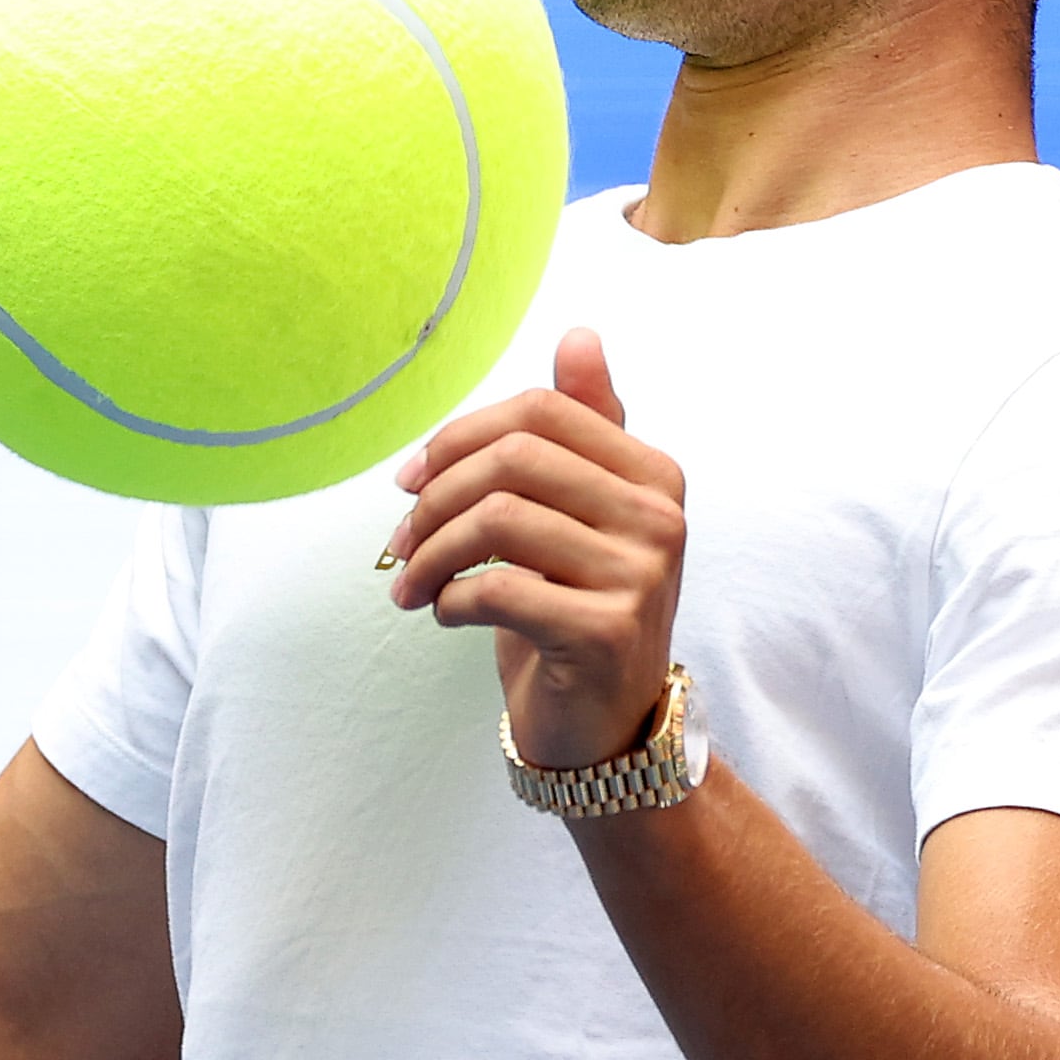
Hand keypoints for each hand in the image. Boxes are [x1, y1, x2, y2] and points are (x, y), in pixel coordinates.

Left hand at [382, 329, 687, 773]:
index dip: (459, 436)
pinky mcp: (606, 631)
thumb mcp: (580, 514)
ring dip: (429, 553)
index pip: (541, 412)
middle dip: (435, 497)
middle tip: (399, 540)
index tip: (409, 479)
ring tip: (410, 583)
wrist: (603, 725)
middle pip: (513, 459)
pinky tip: (444, 615)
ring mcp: (640, 574)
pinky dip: (450, 600)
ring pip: (497, 521)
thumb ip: (583, 428)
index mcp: (654, 473)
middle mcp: (660, 517)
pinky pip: (498, 588)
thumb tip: (580, 334)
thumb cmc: (577, 609)